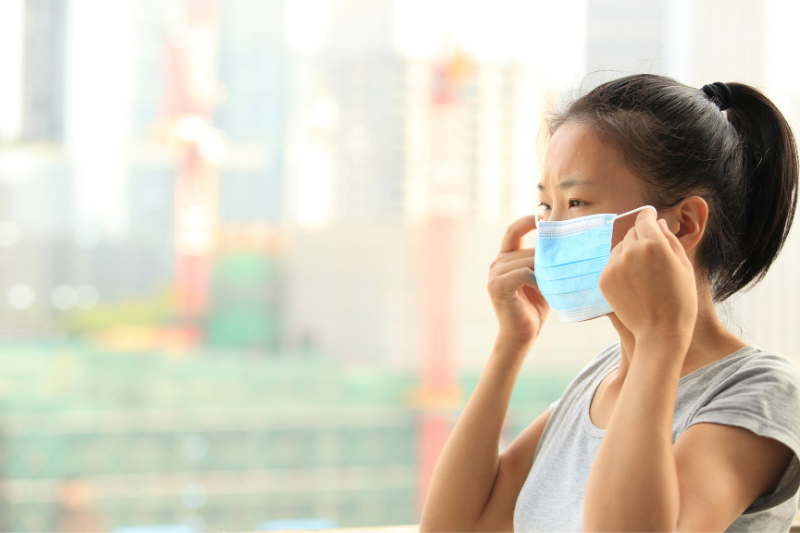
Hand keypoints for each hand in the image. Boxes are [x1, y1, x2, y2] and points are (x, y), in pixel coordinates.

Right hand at [487, 215, 549, 344]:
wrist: (523, 334)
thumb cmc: (535, 306)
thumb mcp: (542, 277)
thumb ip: (544, 259)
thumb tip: (563, 239)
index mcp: (506, 257)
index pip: (514, 230)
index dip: (528, 220)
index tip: (545, 215)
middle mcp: (497, 263)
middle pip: (527, 249)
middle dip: (546, 258)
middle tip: (561, 269)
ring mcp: (494, 274)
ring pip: (526, 261)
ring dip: (543, 272)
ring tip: (551, 284)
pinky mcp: (496, 286)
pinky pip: (522, 273)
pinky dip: (536, 280)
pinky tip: (542, 289)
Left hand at [598, 208, 696, 344]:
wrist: (661, 332)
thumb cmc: (680, 300)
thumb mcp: (684, 266)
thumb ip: (670, 240)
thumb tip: (658, 223)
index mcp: (653, 243)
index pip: (644, 218)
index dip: (648, 217)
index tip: (649, 217)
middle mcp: (630, 251)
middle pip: (631, 233)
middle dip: (641, 238)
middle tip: (653, 255)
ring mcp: (614, 265)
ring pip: (620, 248)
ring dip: (630, 253)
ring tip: (645, 274)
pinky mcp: (604, 279)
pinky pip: (612, 265)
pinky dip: (620, 269)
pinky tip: (634, 284)